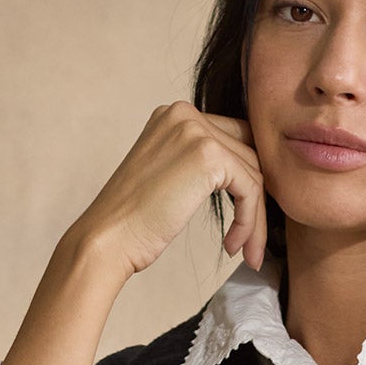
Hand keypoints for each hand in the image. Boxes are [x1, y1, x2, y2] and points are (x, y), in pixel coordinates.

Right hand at [70, 100, 267, 278]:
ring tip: (245, 251)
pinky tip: (233, 246)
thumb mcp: (171, 176)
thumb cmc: (136, 219)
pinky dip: (249, 222)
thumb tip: (250, 175)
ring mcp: (196, 130)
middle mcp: (185, 114)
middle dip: (255, 203)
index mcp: (175, 115)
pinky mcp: (208, 155)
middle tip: (252, 243)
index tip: (247, 220)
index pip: (234, 140)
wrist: (110, 237)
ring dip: (254, 219)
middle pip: (248, 155)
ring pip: (254, 174)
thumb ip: (202, 164)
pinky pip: (251, 189)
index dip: (248, 181)